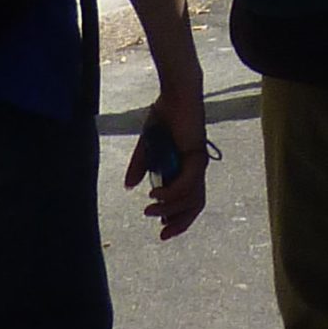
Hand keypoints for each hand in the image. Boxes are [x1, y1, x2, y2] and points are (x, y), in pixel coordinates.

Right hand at [124, 90, 207, 240]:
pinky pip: (186, 183)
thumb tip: (130, 187)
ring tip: (150, 210)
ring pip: (191, 197)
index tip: (161, 229)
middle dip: (180, 222)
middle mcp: (196, 167)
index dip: (178, 217)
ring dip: (170, 208)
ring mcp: (198, 161)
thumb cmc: (165, 115)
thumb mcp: (147, 145)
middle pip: (195, 204)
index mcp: (187, 167)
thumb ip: (141, 165)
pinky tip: (155, 195)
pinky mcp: (196, 154)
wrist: (175, 93)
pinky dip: (171, 193)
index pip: (190, 199)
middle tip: (162, 234)